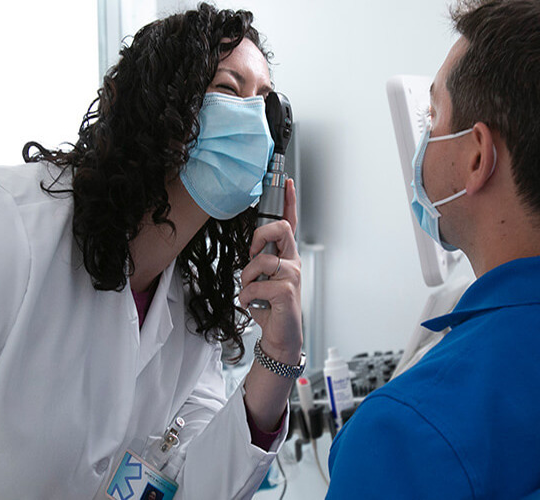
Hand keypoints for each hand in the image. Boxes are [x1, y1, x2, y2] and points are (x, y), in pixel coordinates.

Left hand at [238, 178, 302, 363]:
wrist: (280, 335)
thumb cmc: (270, 306)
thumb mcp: (262, 279)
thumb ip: (259, 261)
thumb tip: (250, 250)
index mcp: (287, 256)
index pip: (290, 223)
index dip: (289, 201)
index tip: (286, 182)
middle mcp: (293, 262)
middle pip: (281, 229)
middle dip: (259, 236)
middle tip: (252, 253)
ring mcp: (292, 276)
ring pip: (261, 260)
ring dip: (246, 278)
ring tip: (250, 291)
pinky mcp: (287, 291)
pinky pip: (255, 285)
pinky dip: (246, 297)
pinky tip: (252, 304)